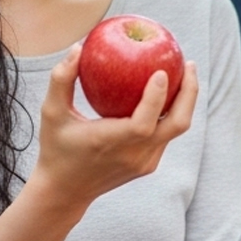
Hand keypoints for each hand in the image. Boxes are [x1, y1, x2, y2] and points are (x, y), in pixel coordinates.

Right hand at [26, 44, 197, 210]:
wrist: (65, 192)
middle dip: (189, 93)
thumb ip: (61, 79)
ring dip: (185, 101)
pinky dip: (172, 112)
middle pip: (177, 124)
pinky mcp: (148, 164)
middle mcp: (134, 155)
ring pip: (176, 129)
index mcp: (111, 143)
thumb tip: (78, 48)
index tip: (162, 71)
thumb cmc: (56, 149)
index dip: (157, 97)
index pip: (144, 123)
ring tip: (185, 72)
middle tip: (190, 64)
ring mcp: (145, 162)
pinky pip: (167, 134)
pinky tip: (169, 92)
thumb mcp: (51, 113)